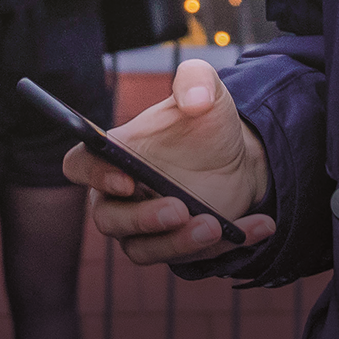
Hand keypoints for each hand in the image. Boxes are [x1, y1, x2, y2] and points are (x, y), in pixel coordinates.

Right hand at [64, 58, 275, 264]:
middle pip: (108, 220)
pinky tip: (259, 226)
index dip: (94, 175)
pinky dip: (224, 248)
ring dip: (177, 244)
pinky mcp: (177, 247)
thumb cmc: (206, 123)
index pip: (80, 165)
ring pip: (143, 250)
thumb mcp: (207, 89)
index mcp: (116, 154)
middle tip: (180, 209)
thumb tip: (195, 99)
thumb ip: (196, 80)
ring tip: (215, 226)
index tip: (127, 178)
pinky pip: (191, 259)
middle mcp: (121, 196)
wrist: (237, 155)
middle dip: (142, 220)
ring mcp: (147, 227)